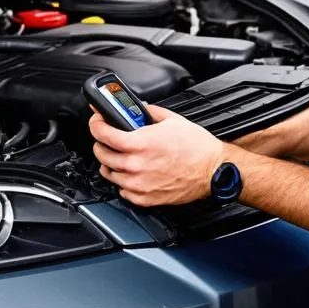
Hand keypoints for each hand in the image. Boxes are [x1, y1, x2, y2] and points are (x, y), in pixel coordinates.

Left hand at [89, 105, 226, 206]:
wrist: (213, 170)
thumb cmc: (197, 147)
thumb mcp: (172, 120)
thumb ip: (150, 112)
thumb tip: (139, 108)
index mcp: (139, 143)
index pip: (102, 133)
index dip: (96, 124)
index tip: (97, 121)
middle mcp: (135, 165)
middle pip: (101, 154)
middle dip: (102, 143)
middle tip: (109, 138)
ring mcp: (138, 184)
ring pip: (109, 174)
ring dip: (111, 163)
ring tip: (121, 156)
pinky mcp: (144, 198)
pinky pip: (122, 190)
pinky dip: (124, 181)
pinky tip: (133, 173)